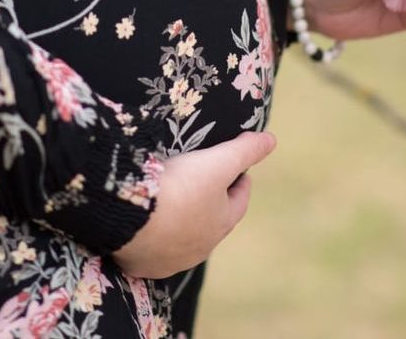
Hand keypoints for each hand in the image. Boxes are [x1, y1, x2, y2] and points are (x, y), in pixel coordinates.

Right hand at [112, 131, 276, 278]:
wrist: (133, 216)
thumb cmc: (181, 187)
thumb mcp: (218, 162)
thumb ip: (246, 150)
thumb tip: (271, 140)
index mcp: (221, 224)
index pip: (239, 203)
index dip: (241, 185)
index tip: (240, 172)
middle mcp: (200, 248)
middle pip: (213, 224)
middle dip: (214, 206)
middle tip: (207, 186)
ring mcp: (171, 260)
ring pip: (184, 240)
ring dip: (185, 224)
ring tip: (176, 206)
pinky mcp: (143, 265)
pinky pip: (155, 252)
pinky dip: (156, 239)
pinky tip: (149, 229)